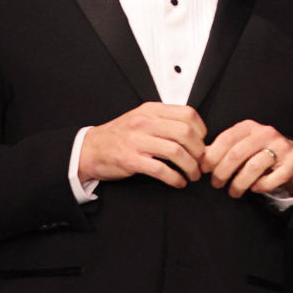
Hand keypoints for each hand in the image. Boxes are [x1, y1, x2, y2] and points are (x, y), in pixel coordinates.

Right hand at [77, 101, 206, 189]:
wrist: (90, 149)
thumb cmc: (118, 135)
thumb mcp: (140, 118)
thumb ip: (164, 120)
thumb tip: (193, 132)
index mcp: (150, 110)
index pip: (187, 114)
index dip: (201, 130)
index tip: (202, 142)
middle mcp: (144, 123)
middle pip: (185, 133)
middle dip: (199, 151)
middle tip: (200, 162)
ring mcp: (137, 141)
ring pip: (176, 152)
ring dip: (190, 167)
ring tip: (192, 174)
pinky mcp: (131, 160)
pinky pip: (161, 170)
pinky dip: (175, 178)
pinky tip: (178, 181)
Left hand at [206, 120, 292, 199]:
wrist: (292, 160)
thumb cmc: (259, 155)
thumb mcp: (241, 147)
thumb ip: (222, 150)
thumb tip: (199, 159)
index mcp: (250, 127)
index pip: (226, 139)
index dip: (212, 156)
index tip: (204, 170)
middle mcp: (267, 133)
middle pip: (237, 154)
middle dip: (222, 172)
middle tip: (216, 184)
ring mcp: (282, 147)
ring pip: (253, 167)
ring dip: (239, 183)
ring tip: (233, 191)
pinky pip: (272, 178)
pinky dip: (260, 186)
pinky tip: (255, 189)